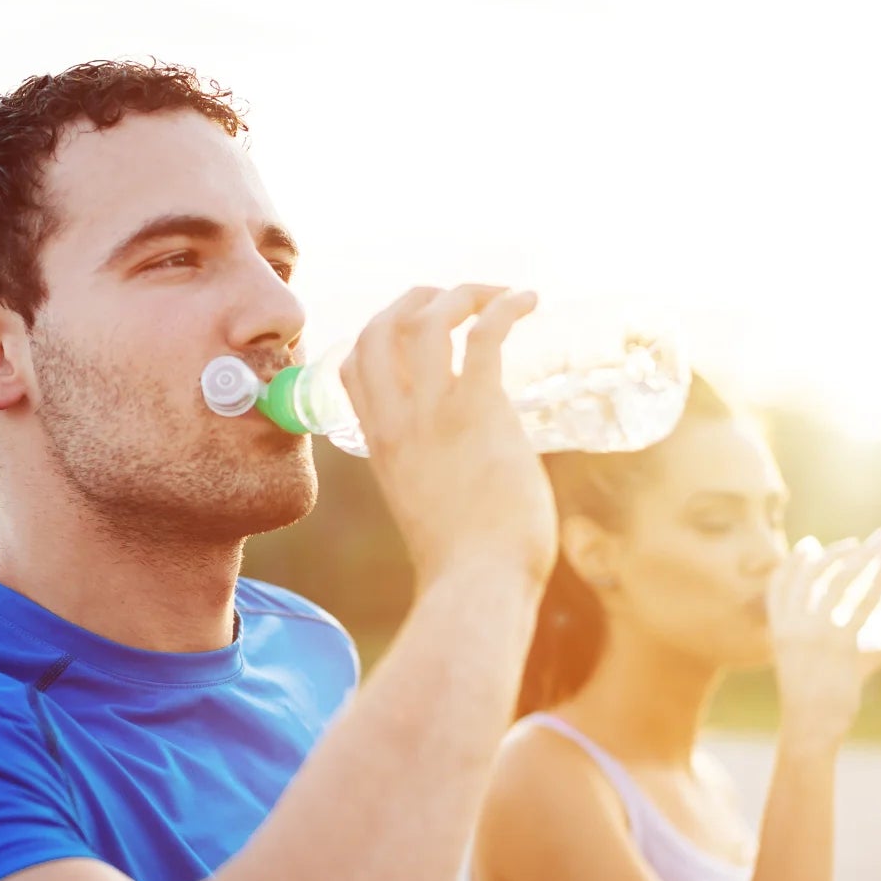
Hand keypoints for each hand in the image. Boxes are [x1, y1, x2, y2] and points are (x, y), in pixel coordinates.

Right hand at [339, 285, 557, 590]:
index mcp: (381, 445)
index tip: (415, 329)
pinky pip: (485, 333)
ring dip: (463, 293)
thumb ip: (436, 478)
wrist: (478, 586)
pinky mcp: (479, 410)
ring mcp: (434, 413)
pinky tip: (528, 300)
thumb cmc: (465, 566)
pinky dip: (506, 305)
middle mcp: (397, 421)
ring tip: (497, 295)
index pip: (352, 366)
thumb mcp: (428, 510)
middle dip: (416, 299)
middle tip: (457, 300)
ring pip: (428, 318)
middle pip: (379, 327)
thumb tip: (477, 474)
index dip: (377, 333)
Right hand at [767, 530, 880, 754]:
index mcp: (779, 630)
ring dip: (861, 556)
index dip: (794, 560)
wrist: (810, 728)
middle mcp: (793, 627)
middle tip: (862, 540)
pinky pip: (862, 603)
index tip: (812, 543)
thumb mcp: (817, 667)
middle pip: (810, 573)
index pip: (779, 583)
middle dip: (837, 550)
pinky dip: (877, 580)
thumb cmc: (815, 702)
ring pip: (836, 581)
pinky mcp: (839, 644)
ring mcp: (815, 634)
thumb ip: (855, 647)